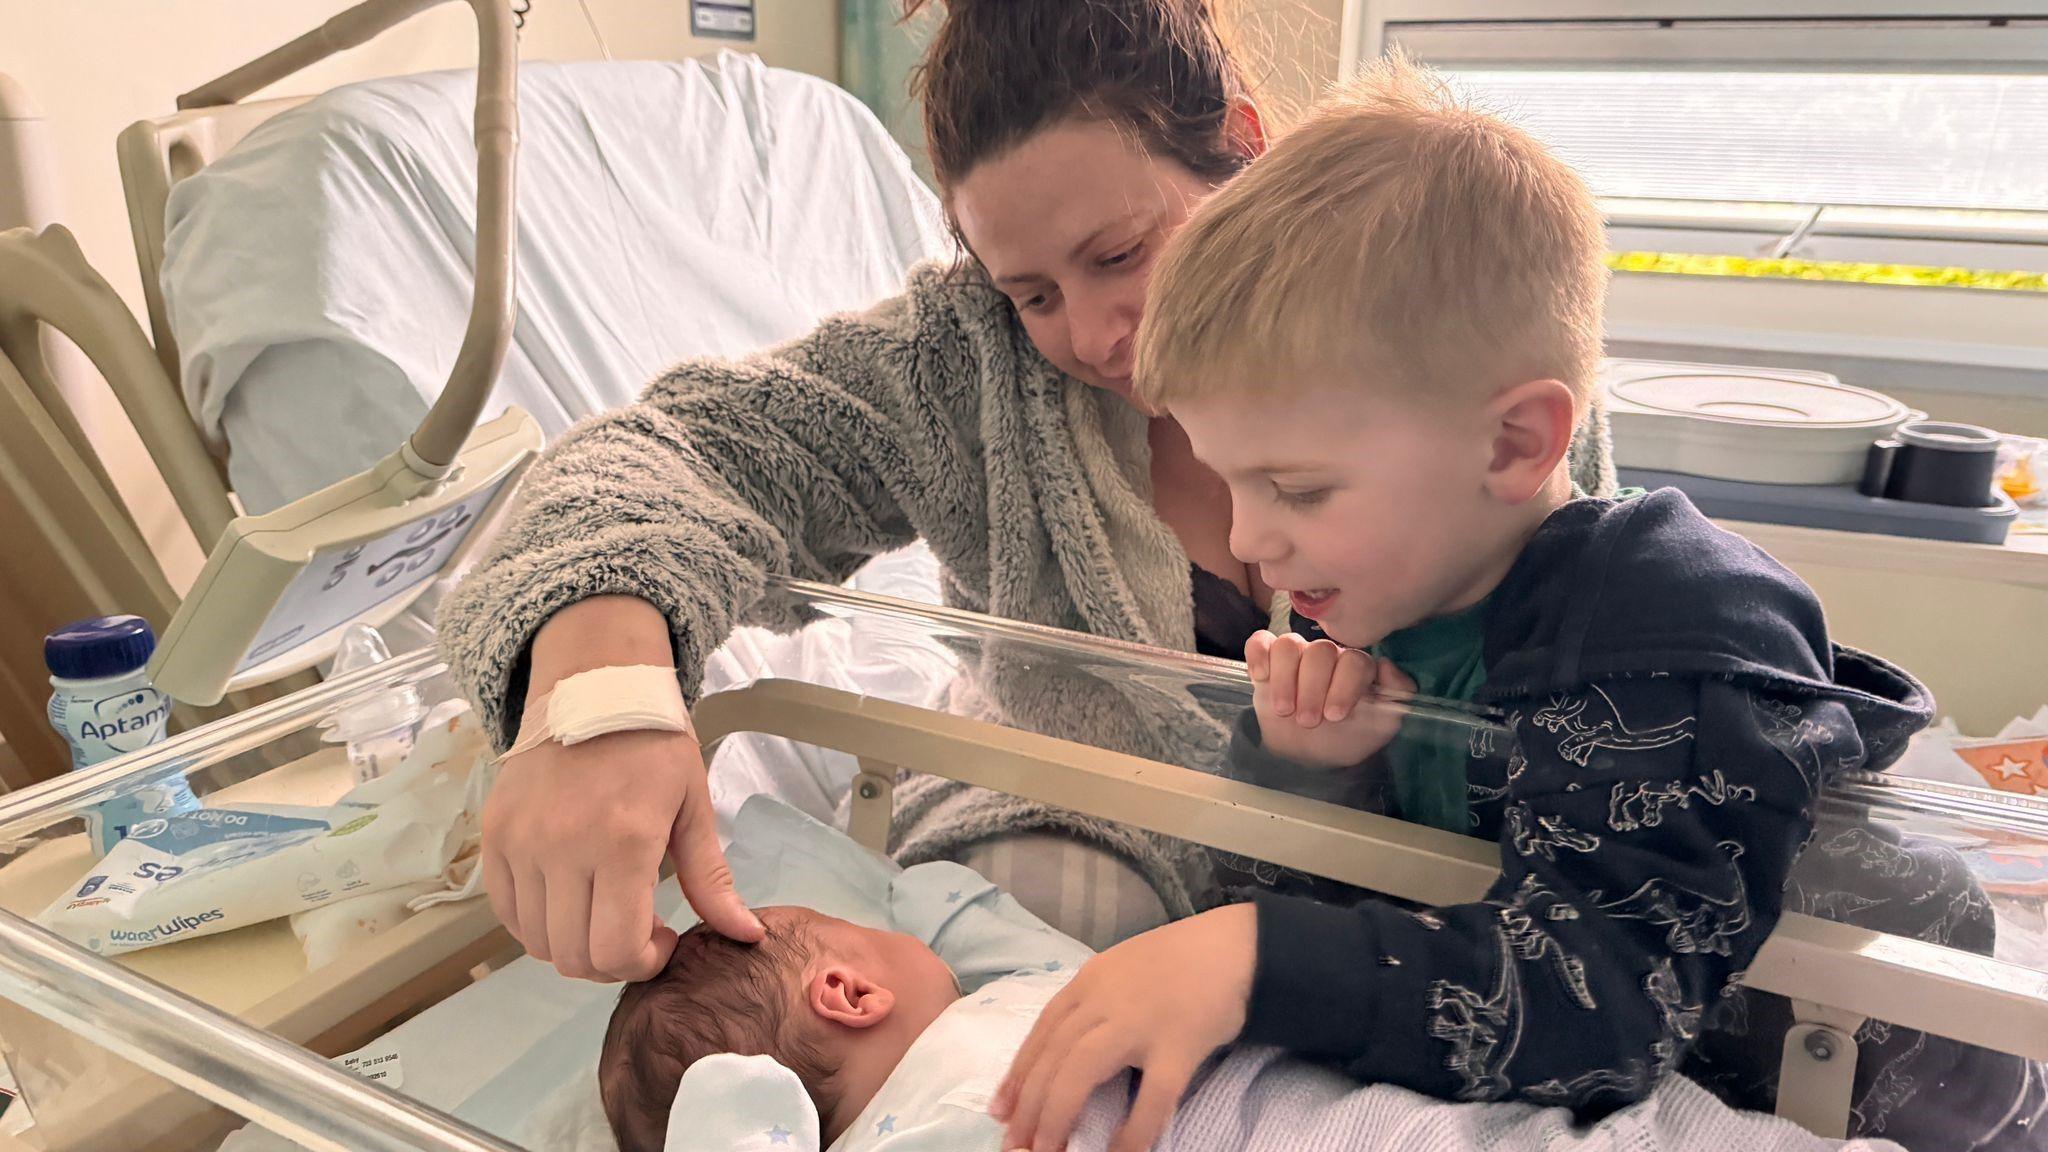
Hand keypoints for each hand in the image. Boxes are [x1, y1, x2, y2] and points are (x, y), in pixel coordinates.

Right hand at [480, 597, 762, 981]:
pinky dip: (536, 922)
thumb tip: (746, 936)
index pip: (616, 949)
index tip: (662, 940)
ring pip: (536, 941)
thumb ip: (711, 880)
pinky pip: (506, 910)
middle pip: (574, 956)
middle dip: (612, 961)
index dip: (643, 964)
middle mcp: (562, 847)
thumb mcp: (693, 806)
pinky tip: (568, 899)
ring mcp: (521, 842)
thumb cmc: (653, 744)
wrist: (594, 684)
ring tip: (602, 912)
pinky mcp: (494, 835)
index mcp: (623, 841)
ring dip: (573, 945)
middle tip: (635, 932)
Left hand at [993, 904, 1256, 1151]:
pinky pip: (1151, 1096)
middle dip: (1029, 1106)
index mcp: (1089, 982)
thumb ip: (1093, 1004)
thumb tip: (1064, 1054)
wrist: (1234, 946)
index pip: (1042, 1034)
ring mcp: (1140, 1022)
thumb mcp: (1120, 970)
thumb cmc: (1178, 962)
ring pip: (1081, 1072)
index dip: (1018, 1076)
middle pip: (1053, 1057)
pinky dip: (1131, 1130)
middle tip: (1015, 1145)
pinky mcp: (1179, 1045)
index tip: (1001, 1111)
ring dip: (1057, 1117)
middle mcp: (1104, 1000)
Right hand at [1246, 630, 1414, 768]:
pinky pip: (1259, 642)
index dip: (1344, 686)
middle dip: (1313, 689)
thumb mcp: (1380, 725)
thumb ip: (1395, 695)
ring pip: (1289, 645)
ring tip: (1285, 710)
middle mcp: (1327, 655)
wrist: (1309, 754)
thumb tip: (1386, 666)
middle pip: (1320, 652)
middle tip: (1309, 721)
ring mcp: (1296, 655)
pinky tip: (1261, 678)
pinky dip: (1258, 655)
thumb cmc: (1346, 737)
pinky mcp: (1266, 660)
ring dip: (1285, 679)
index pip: (1354, 661)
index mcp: (1355, 667)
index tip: (1334, 716)